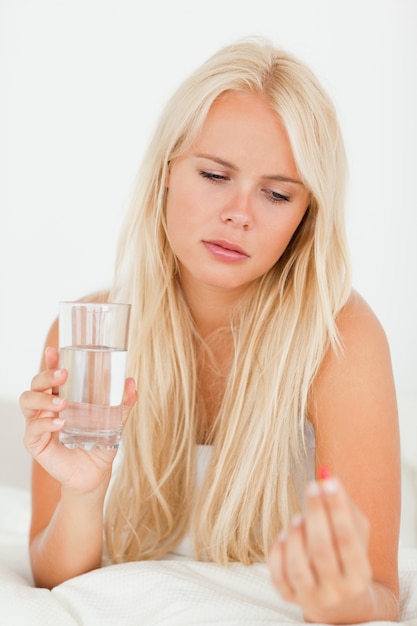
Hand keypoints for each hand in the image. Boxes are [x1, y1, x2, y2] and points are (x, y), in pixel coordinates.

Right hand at [20, 346, 136, 493]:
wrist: (95, 475)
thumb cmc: (99, 444)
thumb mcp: (114, 422)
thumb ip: (122, 404)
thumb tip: (130, 382)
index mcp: (62, 397)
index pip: (52, 375)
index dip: (51, 361)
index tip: (54, 350)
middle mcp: (46, 407)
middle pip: (36, 384)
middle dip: (46, 376)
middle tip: (63, 375)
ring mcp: (38, 424)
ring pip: (28, 402)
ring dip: (43, 399)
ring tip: (61, 403)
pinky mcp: (35, 443)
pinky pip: (33, 429)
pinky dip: (45, 424)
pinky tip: (59, 424)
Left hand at [268, 476, 371, 622]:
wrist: (339, 600)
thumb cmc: (346, 554)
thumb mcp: (356, 532)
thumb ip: (344, 505)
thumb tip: (327, 477)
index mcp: (359, 575)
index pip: (347, 539)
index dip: (337, 509)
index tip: (328, 482)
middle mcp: (336, 590)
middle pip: (322, 551)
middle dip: (316, 515)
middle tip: (311, 487)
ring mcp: (311, 597)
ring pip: (297, 566)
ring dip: (295, 535)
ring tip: (298, 517)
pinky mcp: (289, 598)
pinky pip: (277, 575)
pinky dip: (277, 552)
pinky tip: (284, 536)